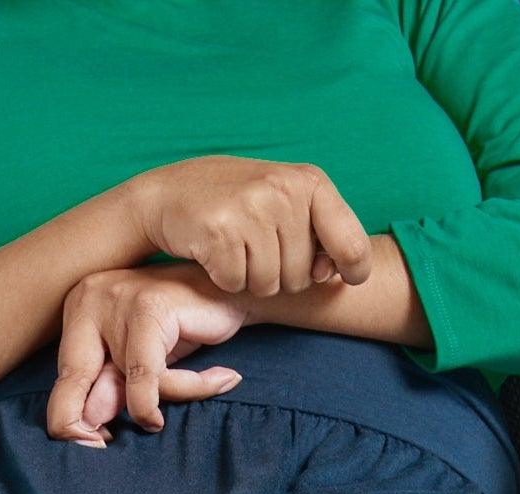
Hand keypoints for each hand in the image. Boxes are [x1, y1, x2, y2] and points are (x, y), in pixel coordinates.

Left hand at [47, 263, 249, 443]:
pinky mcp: (148, 307)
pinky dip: (188, 388)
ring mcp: (118, 298)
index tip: (91, 447)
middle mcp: (90, 297)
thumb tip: (86, 426)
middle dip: (81, 424)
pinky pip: (154, 374)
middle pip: (73, 378)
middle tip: (100, 449)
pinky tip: (221, 379)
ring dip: (157, 402)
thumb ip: (112, 388)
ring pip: (124, 381)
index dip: (69, 420)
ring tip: (186, 399)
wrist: (237, 292)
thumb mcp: (140, 362)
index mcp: (80, 309)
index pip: (64, 377)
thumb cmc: (185, 327)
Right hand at [131, 156, 371, 296]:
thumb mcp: (284, 202)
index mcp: (308, 181)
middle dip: (281, 276)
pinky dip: (225, 280)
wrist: (167, 195)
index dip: (353, 269)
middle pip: (303, 275)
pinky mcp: (220, 232)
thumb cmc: (233, 205)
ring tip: (235, 248)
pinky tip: (214, 253)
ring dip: (250, 280)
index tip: (344, 277)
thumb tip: (329, 274)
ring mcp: (251, 209)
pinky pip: (237, 284)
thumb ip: (318, 232)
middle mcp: (283, 190)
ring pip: (270, 285)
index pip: (352, 244)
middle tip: (256, 248)